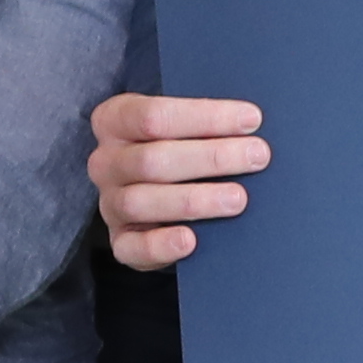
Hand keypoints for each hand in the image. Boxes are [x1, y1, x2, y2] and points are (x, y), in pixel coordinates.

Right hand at [86, 90, 267, 270]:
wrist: (164, 195)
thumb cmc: (182, 148)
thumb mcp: (185, 126)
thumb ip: (207, 123)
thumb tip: (253, 124)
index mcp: (115, 120)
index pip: (153, 115)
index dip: (205, 117)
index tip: (251, 120)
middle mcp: (106, 162)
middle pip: (152, 159)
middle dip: (210, 157)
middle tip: (257, 156)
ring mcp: (110, 204)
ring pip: (141, 201)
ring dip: (194, 200)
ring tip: (238, 198)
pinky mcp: (121, 242)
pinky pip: (132, 247)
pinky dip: (161, 245)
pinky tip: (192, 240)